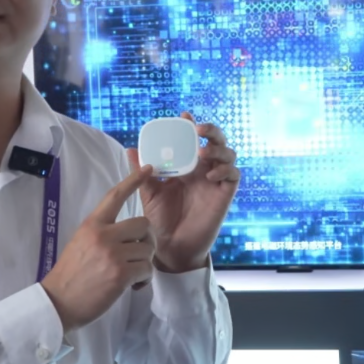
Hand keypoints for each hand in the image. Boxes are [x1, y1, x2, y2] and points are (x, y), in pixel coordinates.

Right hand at [40, 166, 156, 332]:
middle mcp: (103, 235)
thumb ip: (102, 233)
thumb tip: (129, 233)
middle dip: (146, 241)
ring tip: (130, 275)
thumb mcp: (81, 243)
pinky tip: (131, 286)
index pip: (115, 196)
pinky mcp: (120, 273)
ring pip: (148, 249)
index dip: (133, 181)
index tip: (148, 169)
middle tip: (137, 255)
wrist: (58, 303)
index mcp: (92, 224)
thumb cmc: (70, 275)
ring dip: (144, 264)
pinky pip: (147, 269)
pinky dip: (144, 280)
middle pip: (144, 224)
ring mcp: (112, 254)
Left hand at [128, 113, 239, 272]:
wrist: (170, 247)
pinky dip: (225, 170)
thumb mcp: (148, 193)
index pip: (194, 140)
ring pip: (228, 155)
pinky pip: (233, 176)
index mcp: (186, 166)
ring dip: (218, 149)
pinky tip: (210, 176)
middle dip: (212, 131)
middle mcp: (203, 170)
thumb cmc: (160, 220)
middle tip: (199, 130)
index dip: (192, 126)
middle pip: (216, 142)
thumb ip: (141, 173)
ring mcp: (215, 182)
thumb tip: (130, 150)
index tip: (184, 116)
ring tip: (203, 154)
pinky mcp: (224, 195)